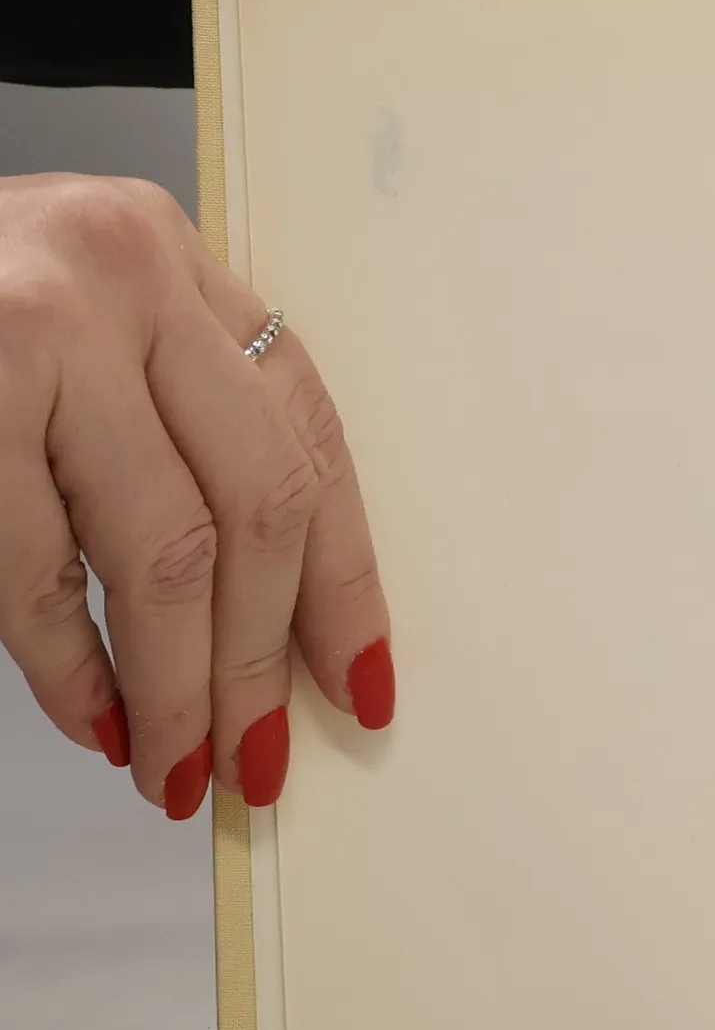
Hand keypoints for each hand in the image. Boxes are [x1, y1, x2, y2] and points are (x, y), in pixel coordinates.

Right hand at [0, 174, 392, 819]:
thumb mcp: (81, 325)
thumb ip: (169, 422)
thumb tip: (262, 614)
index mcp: (178, 264)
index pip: (310, 437)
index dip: (343, 575)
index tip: (361, 677)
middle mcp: (129, 279)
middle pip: (260, 502)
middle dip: (265, 655)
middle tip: (257, 753)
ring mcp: (41, 330)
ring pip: (167, 550)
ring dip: (179, 684)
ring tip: (178, 765)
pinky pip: (38, 568)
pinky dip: (71, 665)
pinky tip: (95, 718)